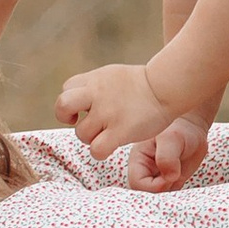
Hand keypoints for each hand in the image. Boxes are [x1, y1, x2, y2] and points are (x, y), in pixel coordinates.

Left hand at [59, 62, 173, 154]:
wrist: (166, 87)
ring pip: (81, 134)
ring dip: (91, 138)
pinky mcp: (120, 130)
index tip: (86, 107)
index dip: (74, 102)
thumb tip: (78, 102)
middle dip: (65, 117)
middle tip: (81, 122)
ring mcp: (108, 113)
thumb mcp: (112, 75)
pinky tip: (111, 146)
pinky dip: (100, 152)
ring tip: (107, 133)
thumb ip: (94, 86)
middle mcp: (97, 94)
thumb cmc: (143, 84)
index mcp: (94, 79)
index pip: (66, 89)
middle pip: (62, 106)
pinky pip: (96, 149)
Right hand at [127, 114, 212, 191]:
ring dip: (170, 193)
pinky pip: (170, 195)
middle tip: (176, 179)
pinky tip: (183, 178)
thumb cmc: (179, 129)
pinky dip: (177, 194)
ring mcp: (156, 179)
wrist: (192, 129)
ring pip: (158, 197)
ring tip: (180, 175)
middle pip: (144, 194)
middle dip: (161, 192)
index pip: (137, 183)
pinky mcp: (169, 183)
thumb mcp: (171, 139)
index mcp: (138, 161)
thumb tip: (170, 177)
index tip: (169, 178)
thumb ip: (167, 158)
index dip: (153, 186)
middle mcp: (145, 172)